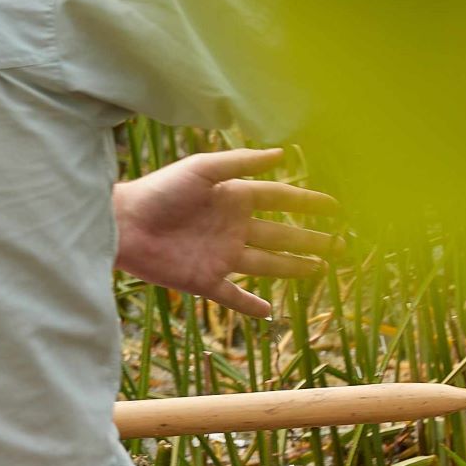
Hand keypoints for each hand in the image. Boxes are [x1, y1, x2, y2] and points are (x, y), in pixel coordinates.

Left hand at [113, 147, 338, 318]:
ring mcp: (221, 256)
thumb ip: (240, 163)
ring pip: (268, 265)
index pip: (279, 199)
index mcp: (232, 197)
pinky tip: (270, 312)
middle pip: (281, 235)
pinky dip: (252, 306)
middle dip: (312, 239)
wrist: (121, 225)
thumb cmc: (158, 190)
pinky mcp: (205, 280)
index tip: (336, 206)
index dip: (307, 202)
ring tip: (323, 269)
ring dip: (295, 267)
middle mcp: (231, 227)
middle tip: (343, 244)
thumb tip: (282, 152)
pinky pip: (234, 296)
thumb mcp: (200, 169)